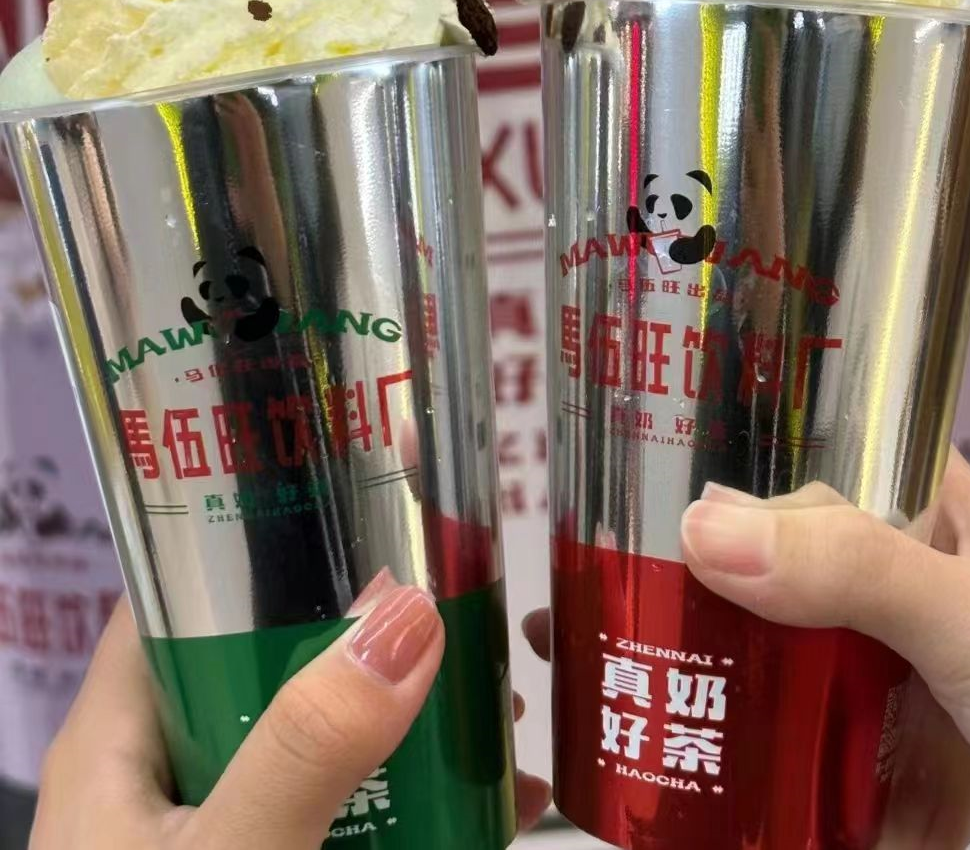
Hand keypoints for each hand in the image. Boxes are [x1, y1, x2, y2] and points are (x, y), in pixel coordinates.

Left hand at [35, 582, 549, 849]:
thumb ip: (308, 746)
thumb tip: (407, 608)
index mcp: (121, 733)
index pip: (181, 587)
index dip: (261, 531)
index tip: (367, 496)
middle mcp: (167, 770)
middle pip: (272, 660)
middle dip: (376, 639)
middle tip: (473, 616)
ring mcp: (223, 831)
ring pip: (326, 742)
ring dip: (414, 725)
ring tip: (505, 709)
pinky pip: (353, 820)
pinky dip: (421, 805)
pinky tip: (502, 807)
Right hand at [523, 451, 969, 848]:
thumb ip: (857, 567)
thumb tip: (703, 531)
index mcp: (925, 519)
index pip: (819, 449)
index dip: (741, 436)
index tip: (647, 435)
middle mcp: (880, 589)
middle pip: (759, 548)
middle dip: (677, 548)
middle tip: (589, 543)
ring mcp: (854, 676)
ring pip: (743, 639)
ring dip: (668, 635)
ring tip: (581, 625)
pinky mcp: (833, 759)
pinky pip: (748, 734)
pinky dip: (689, 728)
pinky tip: (625, 713)